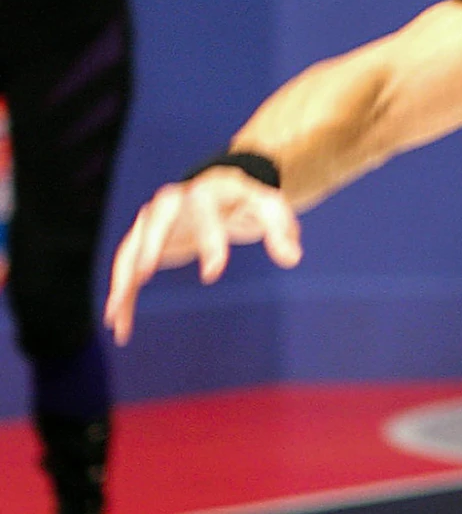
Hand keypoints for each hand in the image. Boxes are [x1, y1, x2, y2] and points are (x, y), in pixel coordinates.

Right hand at [103, 167, 302, 344]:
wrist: (219, 190)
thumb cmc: (246, 202)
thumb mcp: (269, 209)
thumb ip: (281, 230)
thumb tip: (292, 258)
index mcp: (207, 193)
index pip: (205, 213)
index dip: (208, 241)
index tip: (213, 275)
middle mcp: (174, 202)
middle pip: (158, 218)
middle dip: (150, 244)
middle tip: (145, 274)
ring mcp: (153, 220)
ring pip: (133, 244)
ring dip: (123, 275)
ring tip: (116, 311)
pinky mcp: (141, 239)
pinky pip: (125, 266)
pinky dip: (120, 293)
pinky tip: (118, 324)